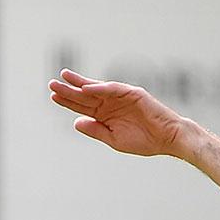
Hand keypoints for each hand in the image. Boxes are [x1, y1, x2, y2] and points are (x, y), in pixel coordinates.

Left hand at [48, 68, 191, 157]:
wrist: (168, 139)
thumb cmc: (145, 141)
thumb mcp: (115, 139)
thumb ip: (96, 130)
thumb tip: (76, 122)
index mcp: (106, 116)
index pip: (83, 107)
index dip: (68, 101)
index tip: (52, 97)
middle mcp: (111, 104)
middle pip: (85, 96)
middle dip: (69, 90)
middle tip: (51, 84)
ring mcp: (121, 97)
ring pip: (96, 89)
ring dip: (80, 83)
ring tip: (63, 78)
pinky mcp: (132, 93)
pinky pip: (113, 89)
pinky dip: (100, 88)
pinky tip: (85, 88)